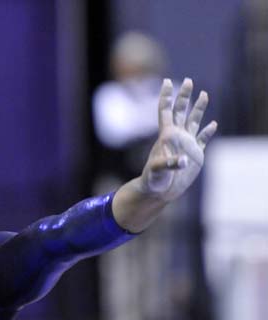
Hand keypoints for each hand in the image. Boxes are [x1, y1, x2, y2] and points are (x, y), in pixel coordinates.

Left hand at [141, 78, 216, 200]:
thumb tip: (183, 161)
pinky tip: (213, 124)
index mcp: (166, 136)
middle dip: (184, 96)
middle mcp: (176, 137)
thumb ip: (169, 164)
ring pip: (194, 121)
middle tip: (188, 80)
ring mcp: (186, 145)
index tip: (167, 82)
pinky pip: (203, 139)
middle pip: (180, 111)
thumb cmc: (153, 181)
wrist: (159, 192)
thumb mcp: (157, 171)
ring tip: (204, 94)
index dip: (166, 97)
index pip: (165, 111)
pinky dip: (208, 131)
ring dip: (199, 108)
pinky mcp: (195, 155)